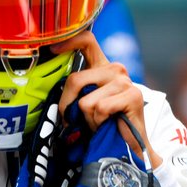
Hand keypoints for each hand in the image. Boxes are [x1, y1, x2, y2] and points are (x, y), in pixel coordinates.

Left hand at [53, 32, 160, 167]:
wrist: (129, 146)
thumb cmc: (105, 124)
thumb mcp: (87, 102)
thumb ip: (77, 90)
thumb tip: (54, 92)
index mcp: (103, 67)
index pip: (87, 40)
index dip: (68, 42)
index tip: (53, 49)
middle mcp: (115, 69)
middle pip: (75, 80)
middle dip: (68, 106)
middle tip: (77, 120)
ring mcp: (125, 81)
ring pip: (86, 101)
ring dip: (88, 119)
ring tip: (99, 123)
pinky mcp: (133, 95)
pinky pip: (100, 109)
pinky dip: (99, 122)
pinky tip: (107, 125)